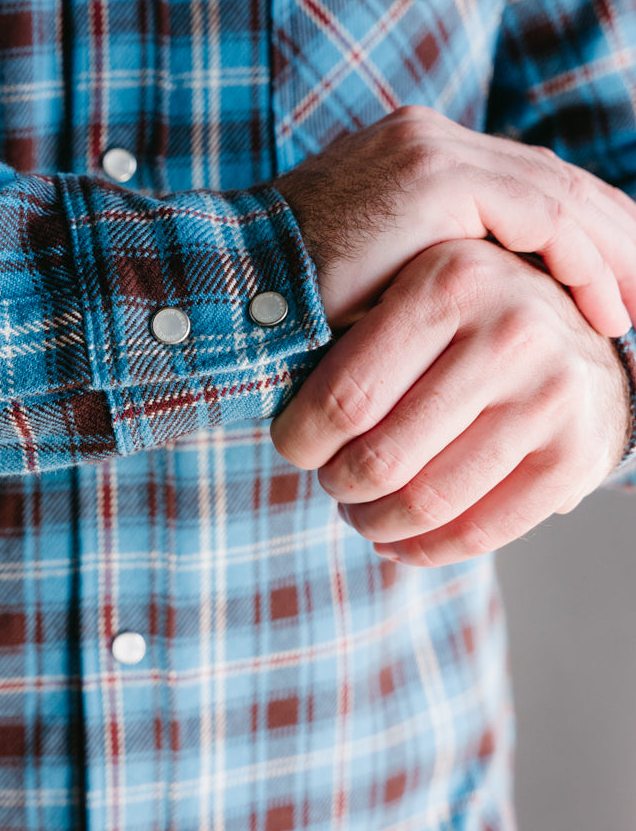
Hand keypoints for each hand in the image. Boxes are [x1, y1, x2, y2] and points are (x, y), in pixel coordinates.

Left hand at [269, 239, 631, 566]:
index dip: (302, 442)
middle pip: (381, 457)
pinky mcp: (579, 452)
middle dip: (339, 486)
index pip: (346, 396)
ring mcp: (552, 392)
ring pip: (427, 500)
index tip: (294, 449)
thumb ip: (347, 327)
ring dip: (375, 523)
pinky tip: (398, 542)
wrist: (579, 338)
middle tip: (331, 483)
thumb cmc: (461, 321)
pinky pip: (483, 532)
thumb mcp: (410, 292)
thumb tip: (250, 380)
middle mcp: (510, 328)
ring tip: (360, 513)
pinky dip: (425, 551)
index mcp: (450, 278)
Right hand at [274, 104, 635, 336]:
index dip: (585, 237)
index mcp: (417, 153)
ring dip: (614, 254)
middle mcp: (429, 136)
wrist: (225, 290)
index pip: (527, 186)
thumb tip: (498, 313)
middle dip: (617, 240)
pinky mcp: (433, 178)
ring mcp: (431, 149)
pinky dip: (580, 261)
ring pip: (560, 194)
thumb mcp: (380, 283)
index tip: (622, 292)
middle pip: (556, 181)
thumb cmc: (288, 306)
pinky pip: (538, 215)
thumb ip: (436, 272)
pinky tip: (607, 308)